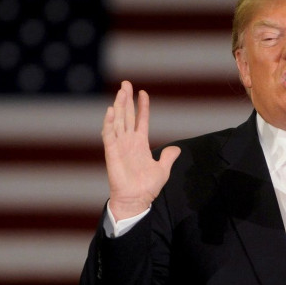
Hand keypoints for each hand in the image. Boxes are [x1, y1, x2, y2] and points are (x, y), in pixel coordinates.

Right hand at [102, 81, 180, 219]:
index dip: (142, 106)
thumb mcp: (162, 169)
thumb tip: (176, 149)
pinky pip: (109, 135)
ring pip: (118, 121)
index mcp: (140, 143)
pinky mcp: (112, 153)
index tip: (143, 93)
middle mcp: (128, 142)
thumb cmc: (147, 187)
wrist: (136, 200)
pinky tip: (110, 111)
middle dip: (126, 100)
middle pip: (127, 116)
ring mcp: (120, 146)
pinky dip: (109, 123)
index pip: (141, 120)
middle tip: (126, 83)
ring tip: (121, 91)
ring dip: (119, 106)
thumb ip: (168, 157)